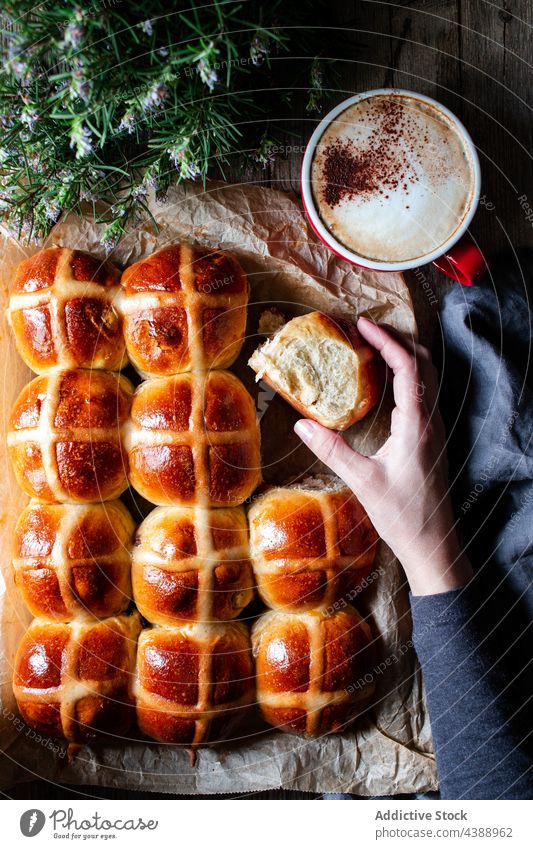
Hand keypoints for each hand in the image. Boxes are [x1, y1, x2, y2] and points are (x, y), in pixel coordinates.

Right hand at [294, 316, 472, 595]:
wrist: (433, 544)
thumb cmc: (403, 515)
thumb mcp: (363, 482)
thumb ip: (332, 450)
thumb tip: (302, 424)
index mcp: (418, 424)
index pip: (408, 367)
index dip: (386, 341)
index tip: (362, 325)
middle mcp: (431, 420)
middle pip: (423, 363)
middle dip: (397, 340)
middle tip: (365, 330)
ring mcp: (434, 428)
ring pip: (426, 377)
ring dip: (403, 356)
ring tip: (372, 348)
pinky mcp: (431, 438)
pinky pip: (422, 394)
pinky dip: (405, 376)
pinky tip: (383, 384)